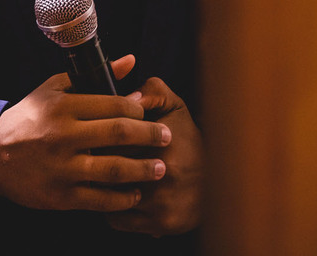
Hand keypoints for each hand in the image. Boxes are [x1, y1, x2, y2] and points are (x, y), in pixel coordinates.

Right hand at [0, 55, 172, 211]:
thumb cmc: (29, 117)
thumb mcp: (55, 89)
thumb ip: (95, 76)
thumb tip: (131, 61)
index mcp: (64, 107)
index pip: (114, 104)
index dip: (139, 109)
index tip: (150, 113)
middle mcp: (64, 136)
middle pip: (119, 134)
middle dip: (149, 136)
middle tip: (167, 137)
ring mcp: (62, 168)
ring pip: (113, 169)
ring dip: (142, 170)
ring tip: (160, 169)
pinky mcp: (59, 195)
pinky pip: (99, 199)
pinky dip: (121, 198)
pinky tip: (135, 194)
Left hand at [108, 77, 203, 235]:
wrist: (221, 179)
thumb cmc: (190, 141)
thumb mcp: (176, 107)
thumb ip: (153, 92)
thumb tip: (128, 99)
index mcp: (164, 141)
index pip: (113, 140)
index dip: (102, 138)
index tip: (100, 138)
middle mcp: (164, 174)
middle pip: (107, 169)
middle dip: (97, 164)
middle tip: (95, 159)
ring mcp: (162, 203)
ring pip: (109, 197)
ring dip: (102, 188)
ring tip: (103, 177)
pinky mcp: (161, 224)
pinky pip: (117, 219)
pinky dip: (112, 209)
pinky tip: (118, 196)